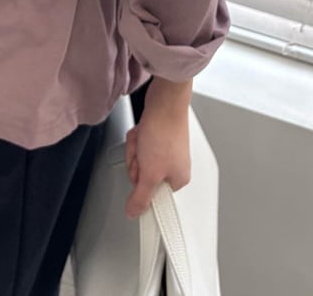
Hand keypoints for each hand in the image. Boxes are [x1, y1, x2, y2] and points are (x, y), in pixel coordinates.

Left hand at [124, 89, 191, 218]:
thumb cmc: (165, 132)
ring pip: (138, 158)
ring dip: (136, 147)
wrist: (165, 100)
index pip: (152, 195)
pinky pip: (140, 143)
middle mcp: (173, 165)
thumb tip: (134, 213)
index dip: (141, 183)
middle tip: (142, 151)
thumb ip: (141, 197)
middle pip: (142, 175)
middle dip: (136, 161)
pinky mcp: (157, 135)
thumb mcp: (150, 172)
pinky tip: (142, 130)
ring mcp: (165, 149)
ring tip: (144, 137)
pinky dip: (137, 136)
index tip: (141, 172)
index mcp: (178, 179)